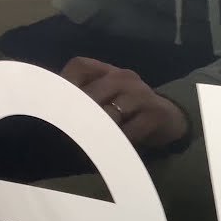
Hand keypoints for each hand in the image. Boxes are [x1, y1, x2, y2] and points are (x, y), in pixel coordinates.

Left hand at [62, 57, 188, 147]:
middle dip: (75, 116)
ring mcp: (141, 94)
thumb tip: (50, 119)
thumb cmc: (130, 110)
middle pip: (91, 93)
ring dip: (95, 133)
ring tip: (82, 148)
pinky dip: (116, 143)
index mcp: (108, 71)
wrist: (170, 118)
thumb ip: (84, 100)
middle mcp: (124, 77)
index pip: (80, 67)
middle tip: (61, 136)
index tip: (51, 107)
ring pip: (110, 113)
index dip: (63, 85)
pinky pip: (130, 131)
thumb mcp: (107, 99)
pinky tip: (107, 153)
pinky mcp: (155, 113)